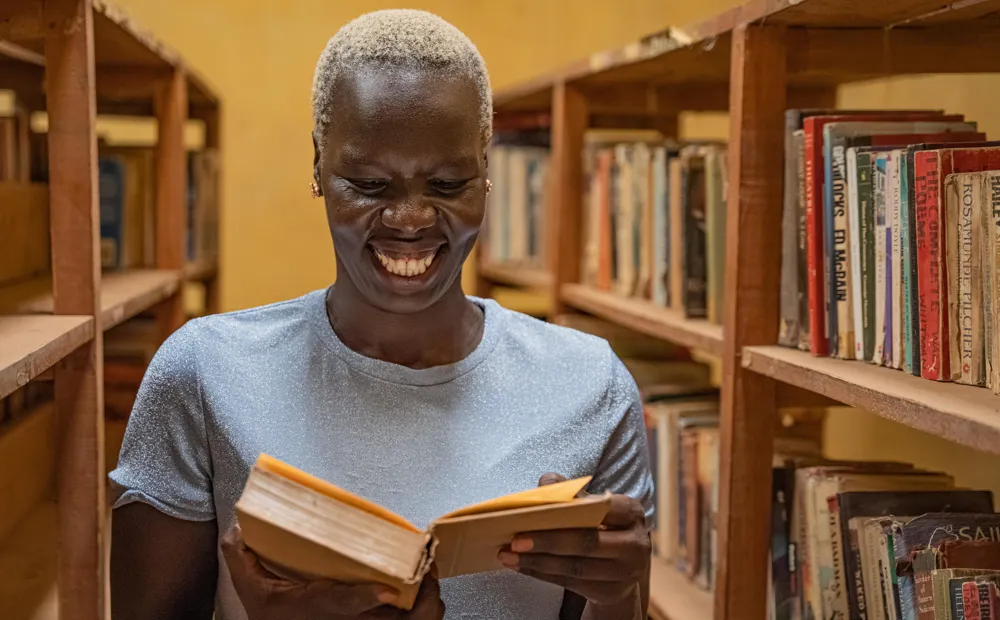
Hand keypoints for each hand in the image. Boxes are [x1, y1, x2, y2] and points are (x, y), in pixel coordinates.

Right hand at [221, 524, 444, 619]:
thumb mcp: (252, 591)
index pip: (342, 605)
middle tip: (427, 566)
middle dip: (422, 596)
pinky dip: (428, 610)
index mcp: (317, 608)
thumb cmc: (275, 618)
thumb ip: (242, 557)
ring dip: (430, 602)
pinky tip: (427, 592)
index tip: (384, 590)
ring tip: (431, 575)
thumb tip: (238, 526)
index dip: (363, 599)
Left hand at [498, 473, 649, 608]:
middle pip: (587, 542)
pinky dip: (542, 574)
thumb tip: (546, 483)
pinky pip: (571, 583)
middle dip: (547, 541)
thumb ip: (570, 491)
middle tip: (514, 541)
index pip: (602, 508)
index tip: (536, 512)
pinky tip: (521, 567)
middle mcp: (635, 544)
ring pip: (576, 567)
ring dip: (538, 562)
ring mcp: (626, 572)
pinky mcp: (612, 592)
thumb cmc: (601, 526)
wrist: (623, 564)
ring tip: (508, 555)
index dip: (568, 511)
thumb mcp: (593, 505)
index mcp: (631, 512)